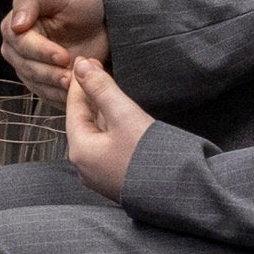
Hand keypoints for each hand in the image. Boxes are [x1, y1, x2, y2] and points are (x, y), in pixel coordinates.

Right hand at [0, 0, 108, 85]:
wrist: (101, 19)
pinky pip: (47, 95)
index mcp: (14, 27)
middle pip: (26, 67)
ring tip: (78, 84)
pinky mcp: (43, 83)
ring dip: (56, 86)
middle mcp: (16, 49)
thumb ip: (30, 1)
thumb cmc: (79, 2)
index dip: (42, 52)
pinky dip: (62, 96)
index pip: (21, 45)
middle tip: (72, 75)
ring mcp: (28, 68)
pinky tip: (77, 92)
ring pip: (36, 84)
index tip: (63, 57)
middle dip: (50, 73)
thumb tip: (16, 24)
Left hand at [63, 53, 149, 200]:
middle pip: (84, 121)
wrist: (179, 192)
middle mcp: (85, 166)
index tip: (84, 61)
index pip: (73, 108)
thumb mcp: (124, 115)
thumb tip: (81, 65)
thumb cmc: (150, 155)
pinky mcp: (117, 178)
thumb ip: (102, 88)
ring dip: (102, 110)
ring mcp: (100, 174)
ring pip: (97, 134)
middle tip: (97, 68)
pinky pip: (108, 146)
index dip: (80, 82)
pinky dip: (111, 126)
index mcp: (80, 151)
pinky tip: (119, 115)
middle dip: (91, 94)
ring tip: (109, 87)